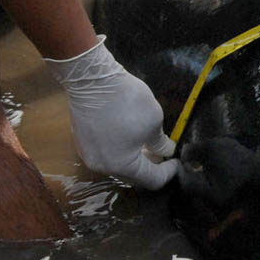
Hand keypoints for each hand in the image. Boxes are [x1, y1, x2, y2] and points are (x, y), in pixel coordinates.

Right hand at [45, 37, 179, 189]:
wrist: (92, 79)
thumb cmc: (127, 101)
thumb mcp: (154, 121)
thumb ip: (161, 142)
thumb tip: (165, 151)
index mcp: (122, 165)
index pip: (152, 180)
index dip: (168, 172)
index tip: (177, 161)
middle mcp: (102, 166)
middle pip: (133, 176)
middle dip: (151, 166)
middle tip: (164, 153)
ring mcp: (89, 155)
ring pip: (119, 165)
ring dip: (136, 159)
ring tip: (149, 145)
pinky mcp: (83, 142)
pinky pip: (107, 154)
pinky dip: (121, 151)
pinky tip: (130, 137)